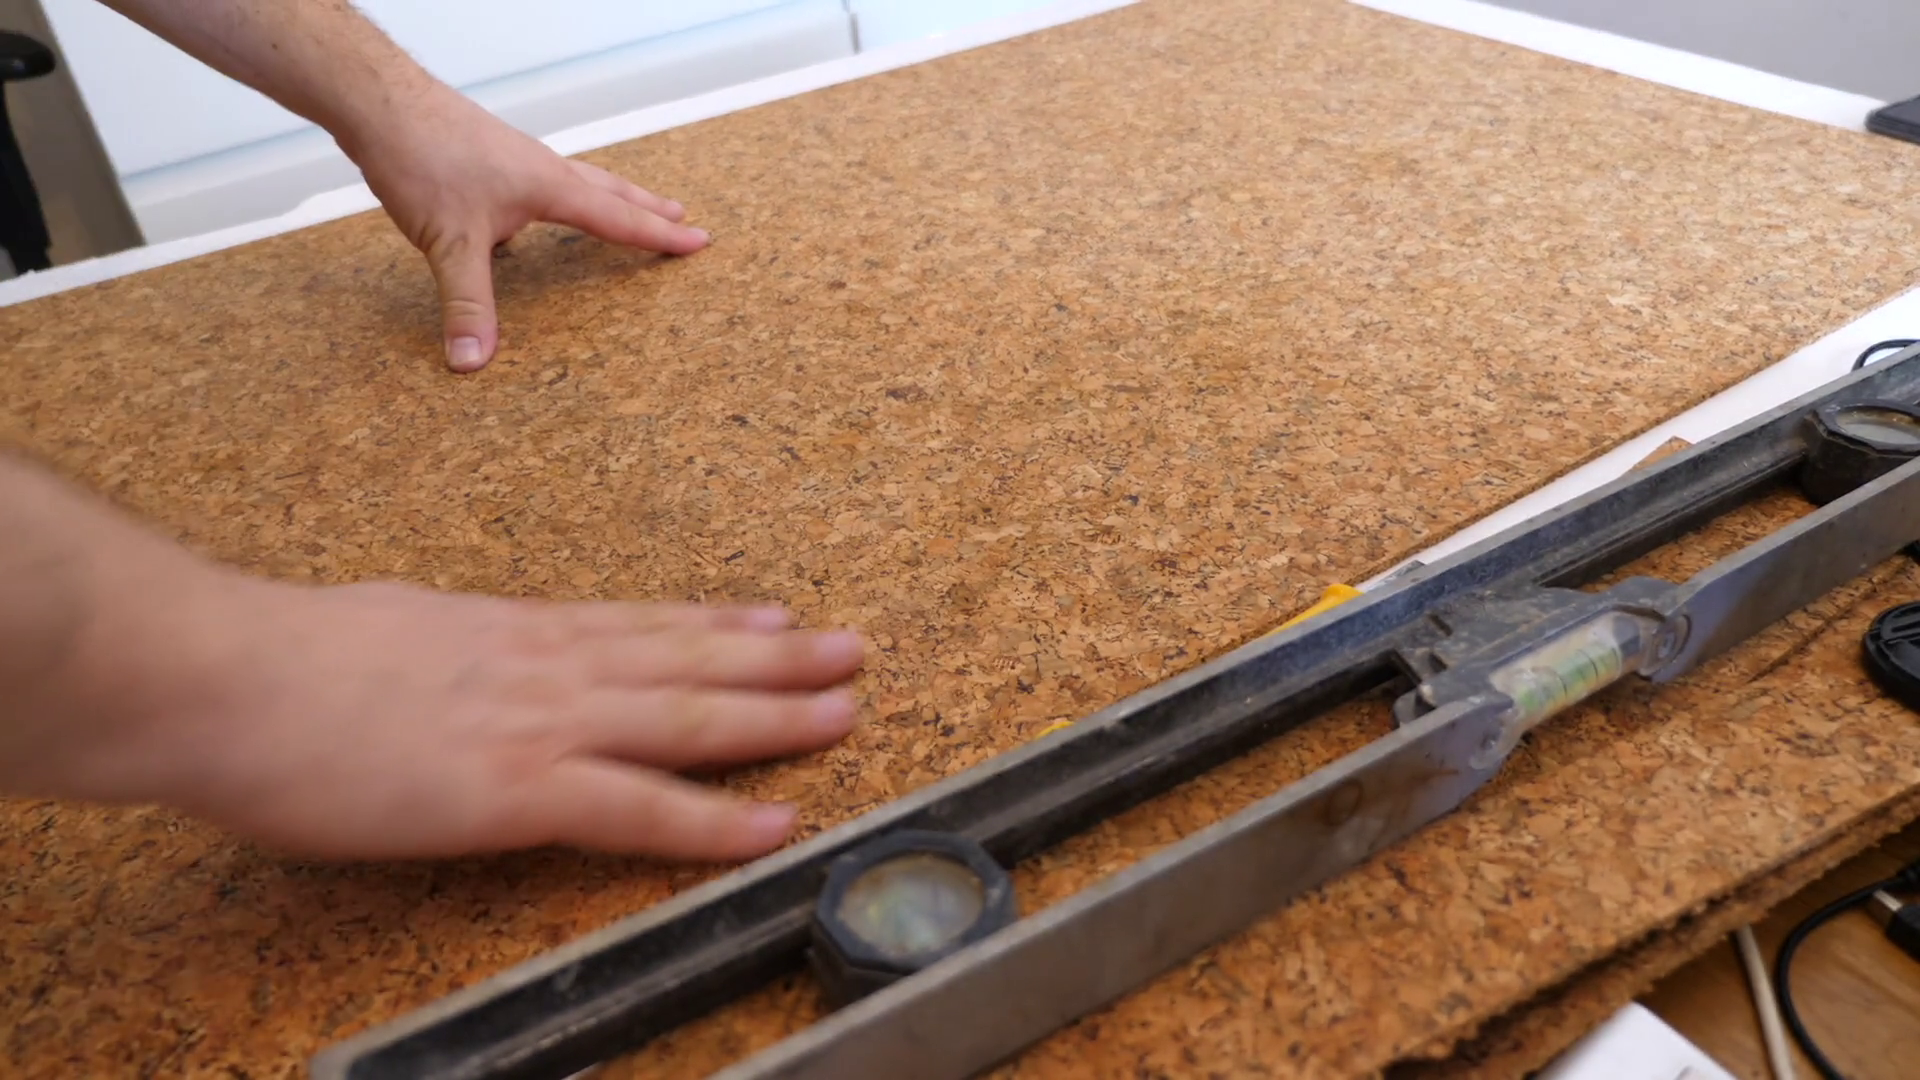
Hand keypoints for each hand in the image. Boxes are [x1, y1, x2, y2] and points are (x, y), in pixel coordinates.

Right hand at [34, 569, 865, 862]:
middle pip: (684, 659)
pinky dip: (712, 819)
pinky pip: (639, 807)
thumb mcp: (385, 628)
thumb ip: (438, 645)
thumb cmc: (281, 659)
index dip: (712, 624)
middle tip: (849, 651)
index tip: (772, 619)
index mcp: (507, 631)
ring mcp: (542, 723)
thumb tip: (445, 653)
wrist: (230, 678)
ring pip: (685, 718)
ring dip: (774, 719)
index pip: (634, 625)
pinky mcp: (519, 789)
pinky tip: (772, 823)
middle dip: (777, 662)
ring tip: (847, 711)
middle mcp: (544, 665)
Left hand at [344, 84, 711, 373]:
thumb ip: (468, 304)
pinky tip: (531, 210)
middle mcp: (541, 168)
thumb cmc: (422, 157)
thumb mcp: (449, 243)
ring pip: (577, 179)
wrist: (380, 103)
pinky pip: (540, 178)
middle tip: (681, 215)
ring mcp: (515, 158)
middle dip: (647, 207)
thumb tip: (473, 361)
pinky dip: (557, 193)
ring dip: (608, 195)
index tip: (699, 240)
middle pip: (609, 189)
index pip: (618, 218)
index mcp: (549, 187)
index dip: (660, 235)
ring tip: (626, 204)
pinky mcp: (489, 155)